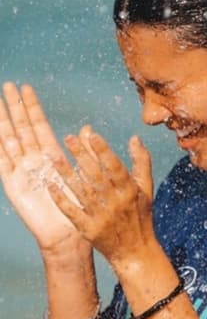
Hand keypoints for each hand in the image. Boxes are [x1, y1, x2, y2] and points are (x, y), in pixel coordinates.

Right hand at [0, 83, 86, 253]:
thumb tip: (86, 128)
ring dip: (3, 121)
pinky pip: (1, 162)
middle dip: (15, 107)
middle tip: (7, 85)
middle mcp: (34, 159)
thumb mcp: (85, 175)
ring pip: (9, 139)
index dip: (32, 107)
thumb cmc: (80, 207)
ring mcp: (21, 170)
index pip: (39, 124)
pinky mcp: (13, 184)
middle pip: (22, 127)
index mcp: (52, 155)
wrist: (68, 233)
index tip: (26, 88)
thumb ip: (84, 151)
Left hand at [48, 129, 156, 266]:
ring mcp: (101, 216)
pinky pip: (72, 211)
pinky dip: (61, 198)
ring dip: (66, 173)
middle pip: (95, 175)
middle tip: (68, 138)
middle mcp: (115, 202)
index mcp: (130, 191)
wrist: (135, 251)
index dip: (102, 150)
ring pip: (81, 190)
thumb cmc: (141, 216)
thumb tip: (135, 138)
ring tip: (54, 157)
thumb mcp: (146, 189)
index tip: (91, 134)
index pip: (114, 167)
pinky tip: (50, 185)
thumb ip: (142, 162)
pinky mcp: (88, 229)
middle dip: (81, 155)